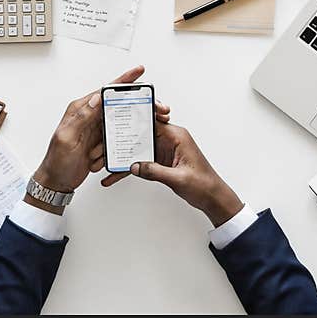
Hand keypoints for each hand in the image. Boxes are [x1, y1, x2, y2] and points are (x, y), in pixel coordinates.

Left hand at [31, 66, 170, 213]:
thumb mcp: (67, 138)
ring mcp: (95, 129)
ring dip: (122, 133)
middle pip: (116, 104)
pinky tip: (109, 156)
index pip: (104, 91)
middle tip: (152, 107)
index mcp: (79, 110)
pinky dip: (115, 148)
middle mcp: (89, 116)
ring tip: (118, 142)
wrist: (56, 182)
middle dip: (132, 106)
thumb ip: (82, 117)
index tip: (138, 72)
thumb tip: (96, 98)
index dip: (123, 81)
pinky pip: (114, 140)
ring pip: (118, 123)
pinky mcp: (100, 142)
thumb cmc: (56, 161)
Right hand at [102, 124, 242, 226]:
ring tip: (104, 162)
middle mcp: (169, 140)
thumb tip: (135, 166)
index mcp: (177, 136)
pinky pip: (141, 162)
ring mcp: (164, 150)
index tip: (118, 119)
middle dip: (122, 139)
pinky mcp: (160, 161)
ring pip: (137, 148)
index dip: (134, 119)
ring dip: (122, 156)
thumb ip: (155, 171)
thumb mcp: (178, 178)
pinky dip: (130, 168)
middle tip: (103, 143)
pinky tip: (115, 176)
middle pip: (140, 133)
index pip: (152, 121)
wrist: (212, 198)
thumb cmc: (204, 184)